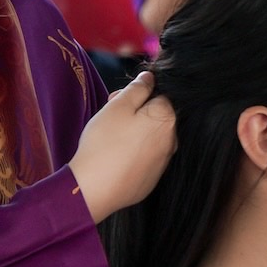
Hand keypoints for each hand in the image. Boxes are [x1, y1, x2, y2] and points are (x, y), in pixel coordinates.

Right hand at [69, 72, 175, 222]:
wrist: (94, 189)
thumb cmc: (105, 143)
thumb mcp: (118, 106)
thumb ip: (138, 88)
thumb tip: (151, 77)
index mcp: (167, 119)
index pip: (160, 94)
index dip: (137, 93)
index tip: (116, 99)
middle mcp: (172, 141)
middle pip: (156, 117)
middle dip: (135, 112)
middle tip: (109, 117)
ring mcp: (163, 162)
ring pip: (150, 137)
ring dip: (134, 132)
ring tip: (110, 138)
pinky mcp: (152, 179)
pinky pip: (145, 157)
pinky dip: (133, 153)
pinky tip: (115, 156)